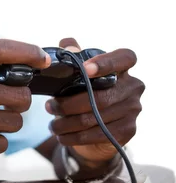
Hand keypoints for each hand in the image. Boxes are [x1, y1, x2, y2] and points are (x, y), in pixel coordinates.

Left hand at [47, 38, 144, 163]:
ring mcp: (134, 109)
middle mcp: (133, 86)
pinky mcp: (128, 130)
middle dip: (68, 105)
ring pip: (96, 118)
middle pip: (100, 97)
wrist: (97, 127)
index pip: (125, 57)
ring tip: (52, 125)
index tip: (85, 68)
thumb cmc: (84, 92)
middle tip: (49, 107)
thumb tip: (66, 45)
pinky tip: (62, 136)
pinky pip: (98, 134)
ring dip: (67, 123)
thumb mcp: (78, 72)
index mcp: (123, 67)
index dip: (106, 63)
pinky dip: (75, 137)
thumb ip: (73, 55)